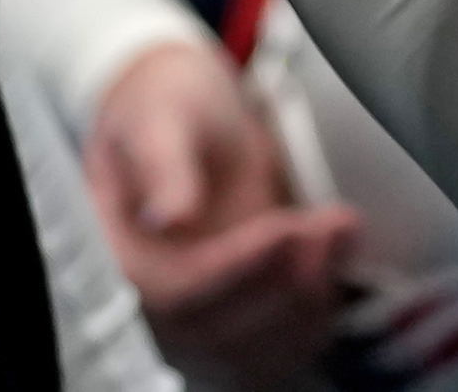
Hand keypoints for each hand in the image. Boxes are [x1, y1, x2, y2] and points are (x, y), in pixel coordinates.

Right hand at [88, 39, 355, 388]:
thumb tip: (168, 216)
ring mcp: (196, 316)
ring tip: (342, 229)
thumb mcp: (157, 116)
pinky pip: (279, 345)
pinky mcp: (238, 316)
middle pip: (220, 331)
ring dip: (310, 297)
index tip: (282, 231)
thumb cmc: (164, 108)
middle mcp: (151, 304)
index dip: (231, 272)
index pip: (171, 294)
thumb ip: (162, 162)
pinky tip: (340, 254)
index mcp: (115, 259)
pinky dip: (318, 310)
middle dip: (285, 281)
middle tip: (331, 223)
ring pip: (257, 349)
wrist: (187, 115)